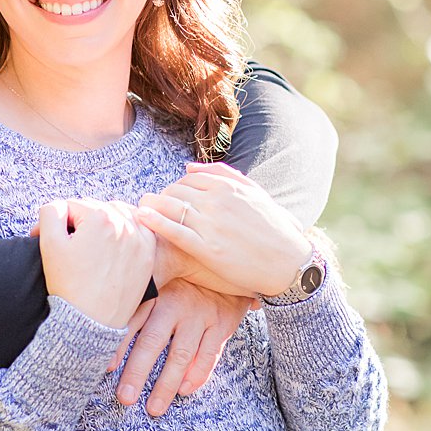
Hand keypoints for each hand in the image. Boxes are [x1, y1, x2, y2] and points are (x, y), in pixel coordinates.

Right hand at [39, 199, 155, 328]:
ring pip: (118, 214)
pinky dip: (128, 230)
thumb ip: (51, 212)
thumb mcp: (49, 244)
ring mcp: (140, 240)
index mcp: (99, 217)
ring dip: (104, 222)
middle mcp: (124, 224)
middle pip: (95, 208)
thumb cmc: (69, 286)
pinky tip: (116, 241)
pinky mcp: (147, 254)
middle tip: (68, 243)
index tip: (49, 240)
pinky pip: (140, 229)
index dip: (57, 222)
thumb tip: (59, 208)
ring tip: (91, 241)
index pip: (72, 206)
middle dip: (80, 221)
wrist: (90, 322)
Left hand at [110, 279, 255, 415]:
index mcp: (156, 291)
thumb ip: (138, 301)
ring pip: (180, 354)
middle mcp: (176, 303)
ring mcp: (200, 314)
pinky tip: (184, 390)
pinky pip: (209, 354)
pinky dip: (197, 375)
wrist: (226, 268)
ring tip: (154, 408)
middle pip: (153, 341)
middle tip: (125, 398)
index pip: (132, 321)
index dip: (118, 346)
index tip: (106, 369)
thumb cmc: (184, 280)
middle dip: (137, 372)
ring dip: (166, 384)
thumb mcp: (161, 280)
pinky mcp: (222, 323)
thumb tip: (107, 328)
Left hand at [137, 161, 311, 296]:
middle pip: (175, 191)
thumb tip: (187, 166)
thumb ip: (223, 174)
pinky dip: (154, 222)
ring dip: (151, 205)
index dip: (176, 186)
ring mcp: (211, 225)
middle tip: (154, 206)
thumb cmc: (274, 229)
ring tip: (142, 209)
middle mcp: (218, 202)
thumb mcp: (255, 192)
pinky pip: (174, 231)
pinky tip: (141, 217)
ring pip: (171, 207)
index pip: (188, 177)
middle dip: (162, 197)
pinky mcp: (207, 249)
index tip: (171, 196)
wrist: (289, 263)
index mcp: (228, 187)